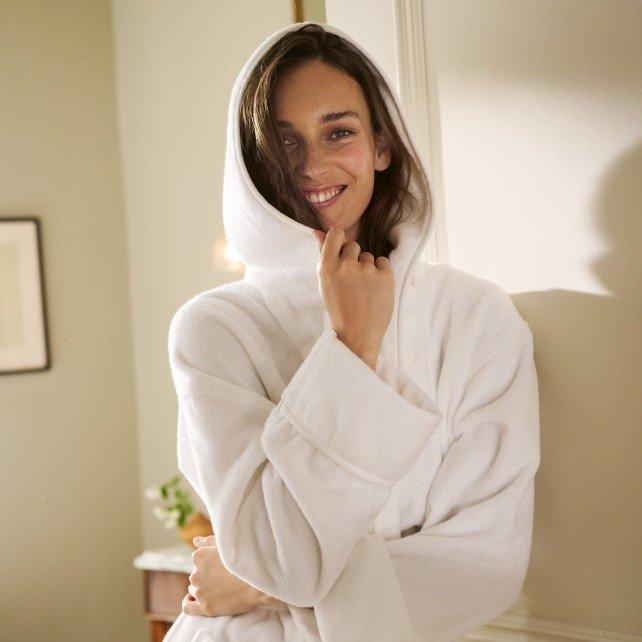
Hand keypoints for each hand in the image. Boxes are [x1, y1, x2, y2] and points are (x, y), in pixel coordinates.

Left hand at [182, 535, 286, 616]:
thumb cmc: (245, 559)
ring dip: (203, 589)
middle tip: (223, 578)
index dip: (210, 564)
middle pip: (197, 576)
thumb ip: (208, 542)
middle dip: (207, 577)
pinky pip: (187, 607)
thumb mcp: (227, 545)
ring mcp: (200, 591)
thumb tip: (195, 541)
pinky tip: (193, 601)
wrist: (258, 583)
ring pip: (194, 590)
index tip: (221, 566)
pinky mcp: (205, 607)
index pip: (198, 561)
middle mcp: (195, 573)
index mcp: (199, 556)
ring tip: (219, 589)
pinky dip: (188, 603)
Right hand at [312, 225, 393, 367]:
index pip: (336, 234)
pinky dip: (381, 273)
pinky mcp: (385, 277)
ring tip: (363, 290)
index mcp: (327, 267)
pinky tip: (374, 289)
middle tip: (352, 282)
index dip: (340, 241)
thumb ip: (323, 254)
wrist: (357, 335)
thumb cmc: (339, 307)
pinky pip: (383, 262)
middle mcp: (346, 266)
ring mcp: (367, 271)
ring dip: (367, 269)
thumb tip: (316, 231)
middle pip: (353, 246)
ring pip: (368, 256)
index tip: (342, 254)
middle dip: (353, 259)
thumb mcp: (325, 282)